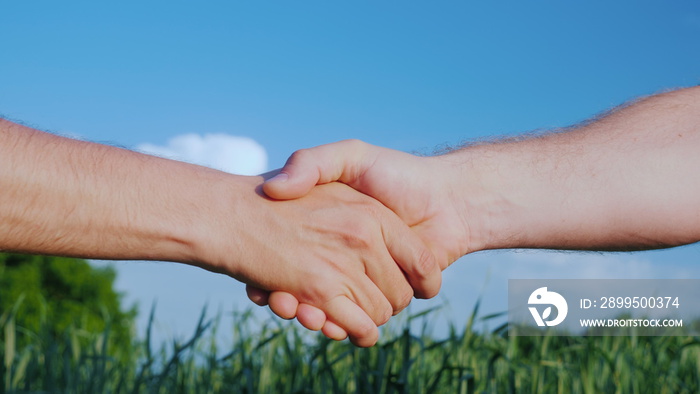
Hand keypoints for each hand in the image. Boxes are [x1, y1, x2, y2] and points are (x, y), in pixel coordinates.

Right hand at [215, 176, 439, 346]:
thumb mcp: (348, 156)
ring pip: (328, 311)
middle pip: (309, 290)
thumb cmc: (398, 174)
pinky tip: (313, 316)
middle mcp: (347, 258)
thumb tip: (276, 189)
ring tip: (289, 307)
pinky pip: (354, 321)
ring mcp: (364, 279)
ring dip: (308, 316)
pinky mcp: (386, 298)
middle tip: (276, 300)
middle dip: (292, 301)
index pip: (291, 259)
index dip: (275, 276)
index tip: (259, 282)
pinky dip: (335, 325)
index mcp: (333, 233)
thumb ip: (312, 163)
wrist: (452, 199)